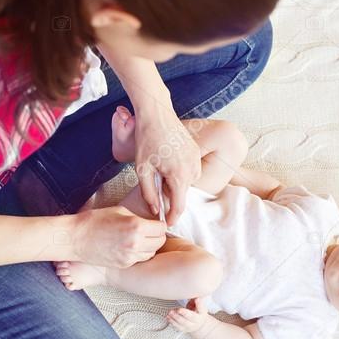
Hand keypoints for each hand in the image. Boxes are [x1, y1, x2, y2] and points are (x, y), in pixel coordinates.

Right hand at [71, 205, 166, 267]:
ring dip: (149, 246)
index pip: (161, 228)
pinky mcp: (123, 264)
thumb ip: (138, 218)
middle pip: (160, 242)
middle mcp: (135, 243)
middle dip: (156, 236)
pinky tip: (129, 246)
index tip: (154, 224)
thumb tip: (149, 222)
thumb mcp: (119, 211)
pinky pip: (139, 259)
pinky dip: (138, 254)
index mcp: (136, 226)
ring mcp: (129, 256)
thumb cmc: (93, 222)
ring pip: (151, 253)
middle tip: (149, 231)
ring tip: (138, 239)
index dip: (159, 224)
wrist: (75, 238)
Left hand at [134, 107, 200, 225]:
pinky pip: (189, 171)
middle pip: (182, 194)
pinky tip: (167, 160)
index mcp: (179, 176)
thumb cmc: (147, 139)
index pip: (179, 206)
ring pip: (186, 183)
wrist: (157, 114)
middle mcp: (193, 170)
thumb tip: (155, 210)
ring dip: (174, 182)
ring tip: (159, 167)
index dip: (172, 217)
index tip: (167, 224)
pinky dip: (179, 172)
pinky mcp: (196, 153)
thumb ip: (149, 193)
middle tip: (153, 179)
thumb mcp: (142, 169)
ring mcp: (196, 161)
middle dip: (168, 194)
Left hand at [166, 297, 213, 333]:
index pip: (202, 308)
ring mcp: (190, 326)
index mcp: (202, 312)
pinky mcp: (183, 329)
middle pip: (191, 317)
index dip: (199, 303)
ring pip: (183, 323)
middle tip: (178, 309)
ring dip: (176, 318)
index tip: (197, 298)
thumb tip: (192, 290)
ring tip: (170, 312)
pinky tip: (168, 317)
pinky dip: (172, 322)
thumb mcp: (199, 305)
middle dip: (184, 313)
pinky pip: (177, 327)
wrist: (199, 324)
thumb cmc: (197, 312)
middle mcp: (197, 320)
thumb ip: (195, 299)